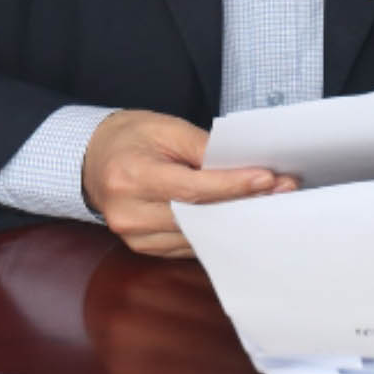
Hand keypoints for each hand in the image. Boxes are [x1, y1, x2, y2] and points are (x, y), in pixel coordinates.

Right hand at [81, 110, 295, 258]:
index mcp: (132, 177)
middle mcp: (129, 213)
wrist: (91, 158)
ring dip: (234, 219)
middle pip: (198, 215)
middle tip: (283, 190)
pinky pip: (186, 244)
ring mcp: (133, 236)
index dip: (232, 185)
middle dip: (243, 202)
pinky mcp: (142, 247)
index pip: (192, 189)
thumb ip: (202, 147)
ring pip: (196, 234)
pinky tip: (239, 217)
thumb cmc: (131, 136)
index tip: (267, 178)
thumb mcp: (165, 127)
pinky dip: (215, 231)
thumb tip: (241, 165)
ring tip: (269, 201)